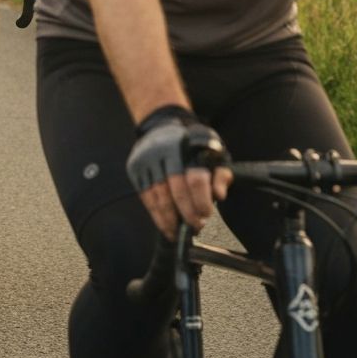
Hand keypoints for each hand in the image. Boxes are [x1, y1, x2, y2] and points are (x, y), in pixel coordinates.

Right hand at [125, 106, 231, 239]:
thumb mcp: (213, 151)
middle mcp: (165, 152)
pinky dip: (155, 214)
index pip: (195, 180)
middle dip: (186, 214)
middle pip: (175, 190)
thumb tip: (219, 195)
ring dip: (169, 219)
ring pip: (158, 196)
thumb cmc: (193, 144)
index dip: (201, 201)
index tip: (206, 216)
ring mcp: (147, 159)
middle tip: (196, 227)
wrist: (162, 124)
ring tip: (179, 233)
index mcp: (188, 147)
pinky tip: (165, 225)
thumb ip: (221, 173)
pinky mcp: (135, 167)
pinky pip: (145, 196)